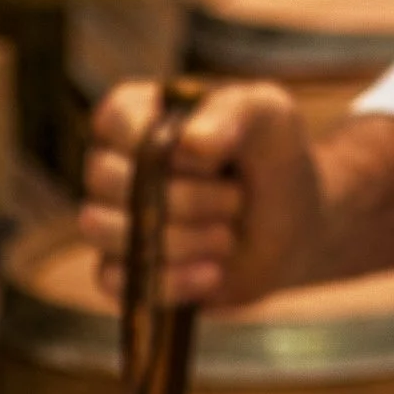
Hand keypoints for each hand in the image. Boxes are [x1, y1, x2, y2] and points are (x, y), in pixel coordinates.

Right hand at [80, 80, 323, 307]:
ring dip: (179, 238)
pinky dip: (170, 280)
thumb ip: (237, 113)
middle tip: (236, 199)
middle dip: (183, 196)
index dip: (152, 140)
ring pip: (100, 228)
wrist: (293, 228)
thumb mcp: (272, 118)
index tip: (205, 157)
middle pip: (105, 177)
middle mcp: (117, 162)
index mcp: (144, 114)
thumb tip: (190, 143)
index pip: (112, 117)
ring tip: (228, 235)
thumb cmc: (276, 159)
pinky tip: (213, 272)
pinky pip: (110, 280)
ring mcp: (113, 217)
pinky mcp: (120, 267)